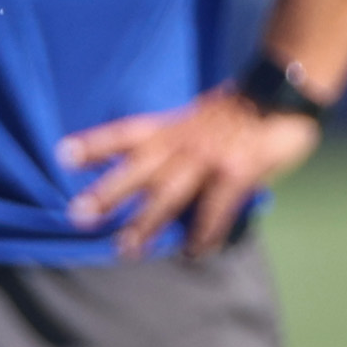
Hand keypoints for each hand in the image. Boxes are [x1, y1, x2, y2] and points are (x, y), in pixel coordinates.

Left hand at [58, 87, 320, 256]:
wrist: (283, 92)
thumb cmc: (239, 110)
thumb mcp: (197, 117)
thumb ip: (175, 142)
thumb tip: (150, 176)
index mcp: (172, 125)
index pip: (125, 132)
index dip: (94, 144)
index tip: (63, 156)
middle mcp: (184, 140)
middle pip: (138, 169)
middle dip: (107, 193)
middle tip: (77, 216)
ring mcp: (209, 157)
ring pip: (169, 194)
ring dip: (146, 223)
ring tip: (126, 249)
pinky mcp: (237, 172)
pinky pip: (216, 210)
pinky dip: (204, 234)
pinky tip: (193, 254)